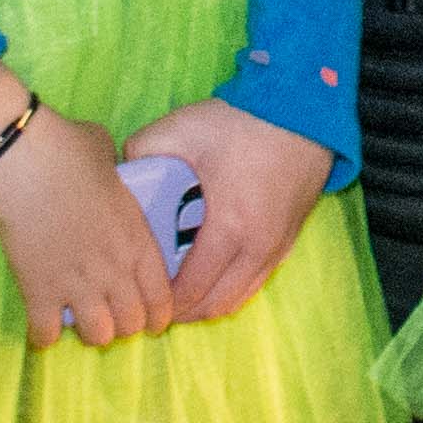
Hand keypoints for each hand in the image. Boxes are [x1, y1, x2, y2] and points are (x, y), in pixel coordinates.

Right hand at [0, 79, 167, 347]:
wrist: (27, 163)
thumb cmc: (71, 151)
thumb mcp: (110, 160)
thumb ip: (116, 174)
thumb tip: (105, 165)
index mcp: (138, 242)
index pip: (161, 298)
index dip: (158, 317)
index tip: (152, 322)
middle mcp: (114, 271)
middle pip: (131, 323)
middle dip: (124, 325)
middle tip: (111, 316)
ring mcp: (77, 285)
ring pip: (97, 336)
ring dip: (91, 332)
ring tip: (80, 321)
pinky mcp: (39, 292)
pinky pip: (45, 334)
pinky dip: (43, 336)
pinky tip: (42, 328)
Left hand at [140, 99, 334, 325]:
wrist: (302, 110)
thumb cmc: (242, 122)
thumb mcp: (183, 127)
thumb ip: (142, 150)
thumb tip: (121, 173)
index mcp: (229, 227)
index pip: (191, 289)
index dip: (164, 304)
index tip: (141, 300)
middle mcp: (257, 247)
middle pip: (216, 304)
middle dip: (184, 312)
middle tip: (156, 304)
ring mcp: (277, 247)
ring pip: (239, 297)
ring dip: (209, 304)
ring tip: (181, 296)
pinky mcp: (290, 240)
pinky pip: (257, 281)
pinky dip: (232, 288)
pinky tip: (214, 276)